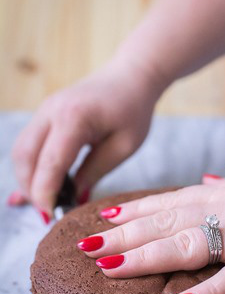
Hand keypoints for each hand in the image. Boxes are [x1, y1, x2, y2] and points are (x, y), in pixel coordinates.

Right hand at [10, 55, 162, 219]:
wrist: (130, 77)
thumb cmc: (133, 110)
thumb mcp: (123, 147)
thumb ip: (95, 172)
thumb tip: (74, 199)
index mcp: (74, 118)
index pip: (50, 163)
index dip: (46, 193)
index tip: (51, 216)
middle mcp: (51, 111)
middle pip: (25, 158)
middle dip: (32, 190)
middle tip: (49, 213)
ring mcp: (44, 111)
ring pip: (21, 152)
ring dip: (28, 179)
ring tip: (47, 201)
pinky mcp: (45, 115)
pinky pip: (28, 144)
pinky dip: (30, 167)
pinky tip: (35, 187)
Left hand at [77, 166, 224, 293]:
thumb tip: (201, 184)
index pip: (169, 201)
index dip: (133, 212)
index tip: (102, 220)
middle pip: (167, 222)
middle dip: (124, 235)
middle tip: (86, 247)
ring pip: (189, 244)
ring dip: (146, 257)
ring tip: (109, 268)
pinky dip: (207, 291)